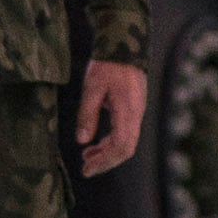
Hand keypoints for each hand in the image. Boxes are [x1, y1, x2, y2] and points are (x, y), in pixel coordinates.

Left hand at [71, 59, 150, 178]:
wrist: (124, 48)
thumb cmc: (108, 65)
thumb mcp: (92, 87)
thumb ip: (87, 115)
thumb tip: (81, 141)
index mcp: (128, 111)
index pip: (121, 146)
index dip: (105, 160)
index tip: (87, 168)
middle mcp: (136, 116)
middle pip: (125, 149)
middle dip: (106, 162)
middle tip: (86, 170)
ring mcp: (136, 114)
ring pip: (125, 143)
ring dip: (107, 153)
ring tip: (86, 158)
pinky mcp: (132, 111)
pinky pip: (124, 133)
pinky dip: (109, 143)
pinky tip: (94, 145)